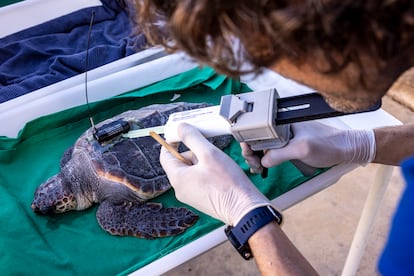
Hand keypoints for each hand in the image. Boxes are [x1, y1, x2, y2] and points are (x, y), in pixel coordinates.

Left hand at [160, 123, 270, 225]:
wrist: (244, 208)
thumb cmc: (227, 183)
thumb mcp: (209, 153)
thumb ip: (192, 138)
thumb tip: (180, 128)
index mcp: (177, 179)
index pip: (165, 155)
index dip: (172, 141)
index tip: (183, 133)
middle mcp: (180, 190)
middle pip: (180, 162)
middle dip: (193, 152)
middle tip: (209, 150)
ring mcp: (191, 196)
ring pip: (191, 170)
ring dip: (202, 162)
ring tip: (218, 164)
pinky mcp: (202, 199)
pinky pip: (198, 180)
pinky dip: (207, 172)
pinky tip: (220, 173)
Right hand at [242, 121, 375, 169]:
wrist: (347, 149)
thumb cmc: (328, 145)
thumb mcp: (301, 149)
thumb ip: (279, 153)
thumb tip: (262, 160)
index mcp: (282, 121)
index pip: (257, 130)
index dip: (249, 143)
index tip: (249, 154)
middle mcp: (282, 126)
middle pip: (258, 138)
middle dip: (252, 152)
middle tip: (254, 165)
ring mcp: (285, 136)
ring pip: (264, 145)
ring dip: (257, 156)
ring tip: (258, 167)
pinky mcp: (290, 144)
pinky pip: (272, 150)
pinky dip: (265, 158)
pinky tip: (263, 165)